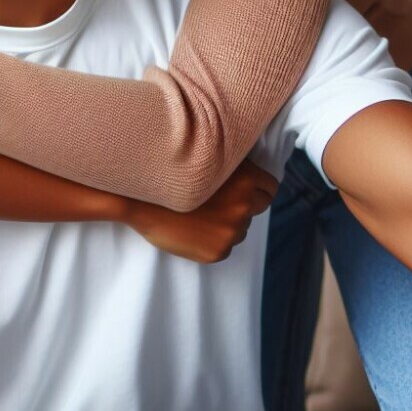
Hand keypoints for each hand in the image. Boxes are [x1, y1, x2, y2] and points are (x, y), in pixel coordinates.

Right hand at [124, 160, 277, 262]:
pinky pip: (224, 245)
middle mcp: (244, 205)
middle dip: (245, 204)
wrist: (141, 200)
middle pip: (259, 207)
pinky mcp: (218, 251)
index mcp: (246, 179)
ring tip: (202, 213)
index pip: (270, 187)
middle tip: (221, 200)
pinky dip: (213, 239)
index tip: (246, 188)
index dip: (257, 187)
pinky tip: (194, 229)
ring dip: (228, 221)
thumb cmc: (170, 174)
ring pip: (241, 227)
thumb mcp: (205, 158)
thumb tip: (242, 167)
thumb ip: (229, 164)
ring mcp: (232, 231)